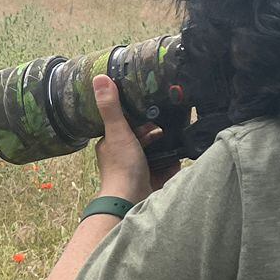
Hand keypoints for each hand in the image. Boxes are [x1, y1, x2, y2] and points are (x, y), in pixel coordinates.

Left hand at [91, 74, 176, 203]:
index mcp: (111, 143)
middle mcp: (123, 155)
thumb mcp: (118, 132)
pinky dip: (172, 159)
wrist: (131, 201)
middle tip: (167, 119)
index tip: (151, 105)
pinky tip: (180, 151)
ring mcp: (138, 168)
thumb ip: (112, 107)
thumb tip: (99, 78)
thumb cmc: (122, 167)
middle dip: (154, 129)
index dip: (137, 115)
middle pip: (141, 136)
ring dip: (165, 143)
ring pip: (154, 150)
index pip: (124, 124)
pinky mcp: (152, 179)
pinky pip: (165, 165)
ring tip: (177, 132)